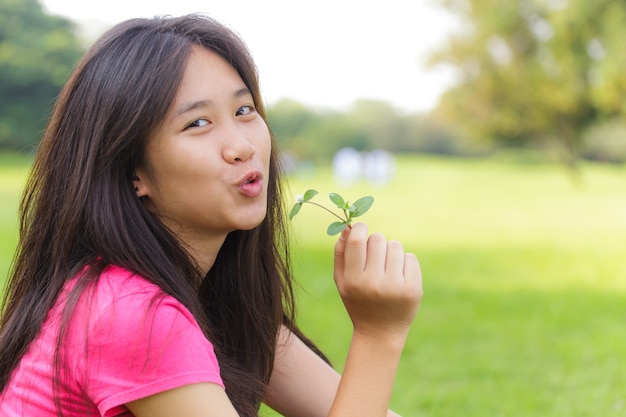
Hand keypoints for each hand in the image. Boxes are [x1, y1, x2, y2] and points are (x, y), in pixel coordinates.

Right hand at [333, 223, 422, 340]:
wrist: (380, 332)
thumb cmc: (358, 301)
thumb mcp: (342, 281)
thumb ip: (340, 253)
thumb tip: (349, 228)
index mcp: (354, 280)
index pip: (356, 241)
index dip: (359, 229)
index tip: (361, 229)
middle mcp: (374, 283)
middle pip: (377, 239)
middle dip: (375, 243)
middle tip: (374, 258)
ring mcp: (396, 286)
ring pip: (395, 245)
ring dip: (390, 252)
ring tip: (386, 268)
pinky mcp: (413, 289)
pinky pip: (410, 257)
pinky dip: (404, 262)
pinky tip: (398, 276)